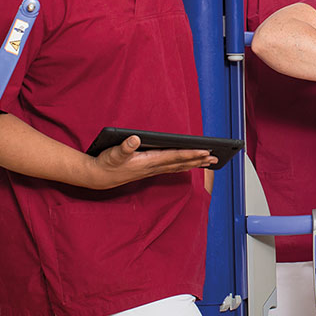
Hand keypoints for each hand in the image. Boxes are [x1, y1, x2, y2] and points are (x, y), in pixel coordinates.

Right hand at [88, 136, 217, 189]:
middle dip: (198, 160)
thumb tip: (135, 138)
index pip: (174, 156)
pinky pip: (172, 168)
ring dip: (194, 163)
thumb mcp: (114, 153)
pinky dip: (183, 165)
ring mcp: (153, 170)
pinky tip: (190, 164)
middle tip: (215, 157)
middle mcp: (154, 167)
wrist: (100, 177)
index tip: (204, 151)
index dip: (190, 154)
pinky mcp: (150, 170)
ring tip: (209, 161)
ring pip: (178, 166)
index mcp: (148, 161)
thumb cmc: (107, 163)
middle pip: (180, 163)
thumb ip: (124, 147)